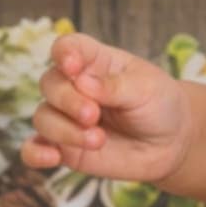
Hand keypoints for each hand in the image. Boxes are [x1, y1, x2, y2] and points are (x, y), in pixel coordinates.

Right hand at [21, 31, 192, 182]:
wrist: (171, 143)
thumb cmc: (159, 105)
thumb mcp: (146, 88)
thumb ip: (114, 86)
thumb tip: (82, 83)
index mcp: (95, 62)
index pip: (67, 48)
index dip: (63, 53)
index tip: (72, 66)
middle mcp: (74, 87)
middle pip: (50, 84)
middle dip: (68, 100)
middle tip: (93, 115)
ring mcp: (67, 118)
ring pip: (43, 118)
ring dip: (64, 130)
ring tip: (98, 139)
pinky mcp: (65, 147)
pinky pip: (34, 150)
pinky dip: (35, 154)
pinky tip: (51, 158)